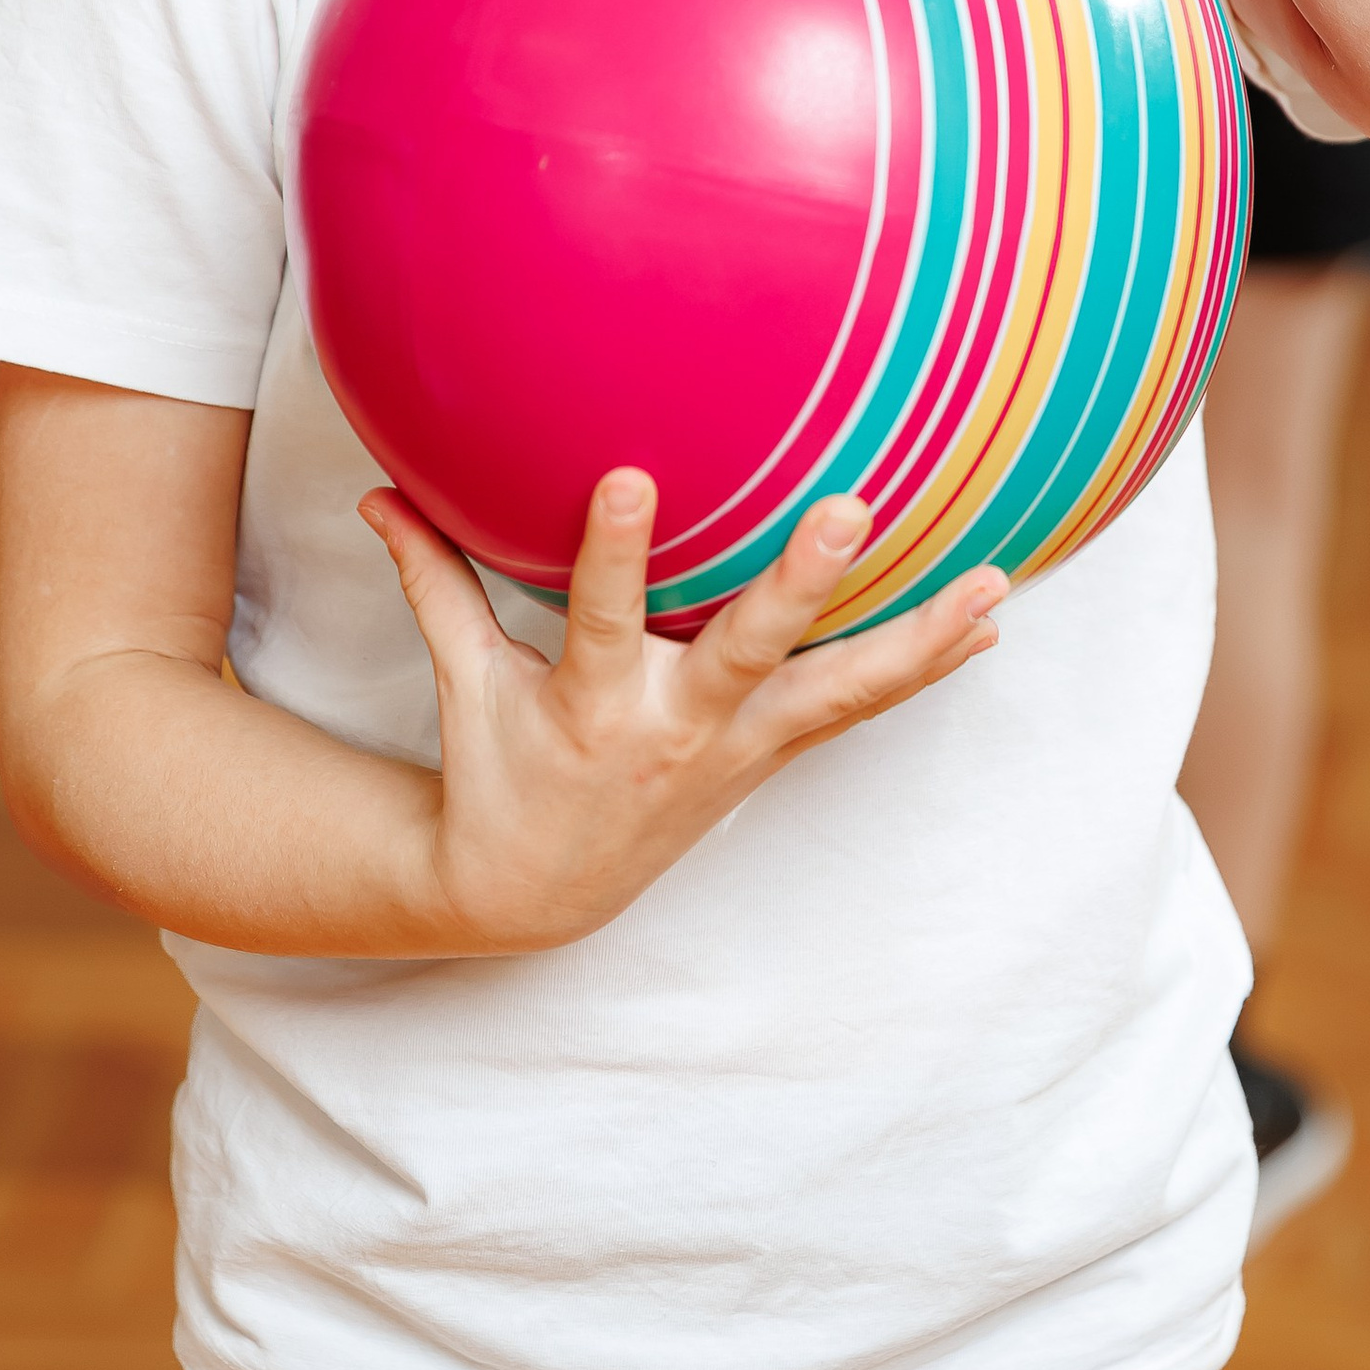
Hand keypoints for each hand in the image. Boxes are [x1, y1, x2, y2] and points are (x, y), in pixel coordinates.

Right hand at [360, 473, 1001, 952]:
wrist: (534, 895)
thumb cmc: (495, 769)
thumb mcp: (461, 681)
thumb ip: (432, 581)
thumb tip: (377, 491)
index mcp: (590, 703)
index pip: (597, 614)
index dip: (610, 549)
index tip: (628, 474)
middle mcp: (675, 727)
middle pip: (747, 651)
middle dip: (800, 582)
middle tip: (852, 508)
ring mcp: (735, 748)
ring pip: (838, 691)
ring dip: (916, 640)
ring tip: (992, 587)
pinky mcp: (770, 758)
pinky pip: (855, 710)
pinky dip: (918, 670)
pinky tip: (986, 628)